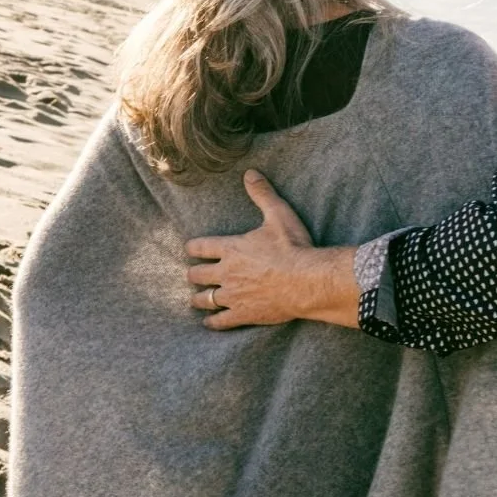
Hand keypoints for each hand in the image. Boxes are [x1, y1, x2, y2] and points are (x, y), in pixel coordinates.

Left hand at [184, 171, 361, 329]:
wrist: (306, 281)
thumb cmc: (293, 247)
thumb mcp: (278, 215)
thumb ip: (262, 194)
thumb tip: (250, 173)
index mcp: (231, 248)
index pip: (201, 247)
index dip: (193, 247)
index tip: (190, 249)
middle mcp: (226, 272)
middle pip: (198, 275)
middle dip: (194, 274)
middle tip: (192, 274)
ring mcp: (233, 296)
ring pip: (205, 299)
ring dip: (199, 298)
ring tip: (196, 299)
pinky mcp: (243, 314)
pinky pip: (221, 321)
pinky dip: (213, 322)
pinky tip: (209, 323)